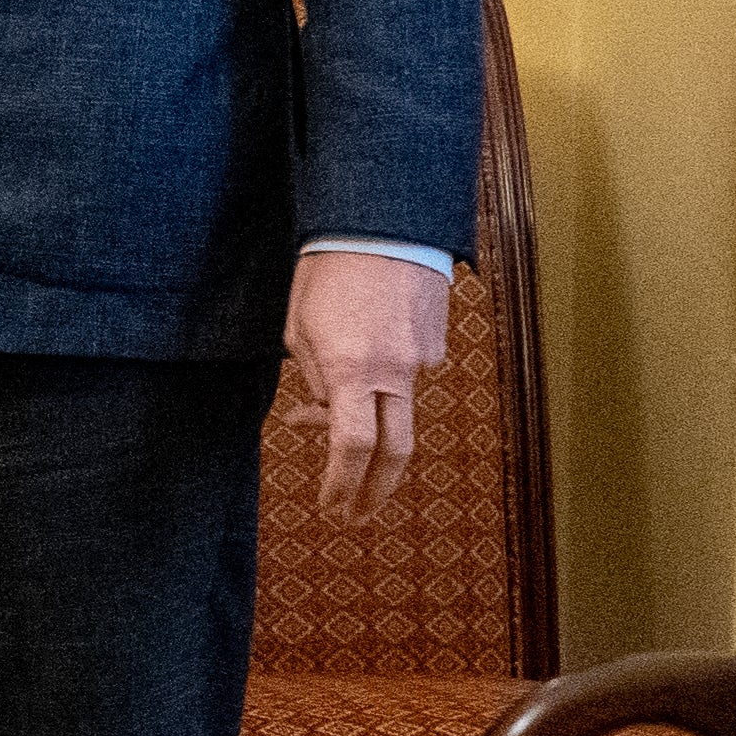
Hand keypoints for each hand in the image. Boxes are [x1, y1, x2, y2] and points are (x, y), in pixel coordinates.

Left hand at [285, 247, 456, 517]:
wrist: (381, 223)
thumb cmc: (326, 272)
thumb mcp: (298, 329)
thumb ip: (314, 380)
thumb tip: (320, 416)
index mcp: (352, 370)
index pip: (351, 446)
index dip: (341, 483)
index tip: (331, 505)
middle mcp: (396, 370)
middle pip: (396, 449)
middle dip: (377, 488)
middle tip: (358, 512)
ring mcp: (424, 356)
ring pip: (399, 408)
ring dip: (367, 421)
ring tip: (318, 411)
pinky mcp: (437, 340)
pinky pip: (407, 373)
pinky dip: (381, 379)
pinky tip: (359, 348)